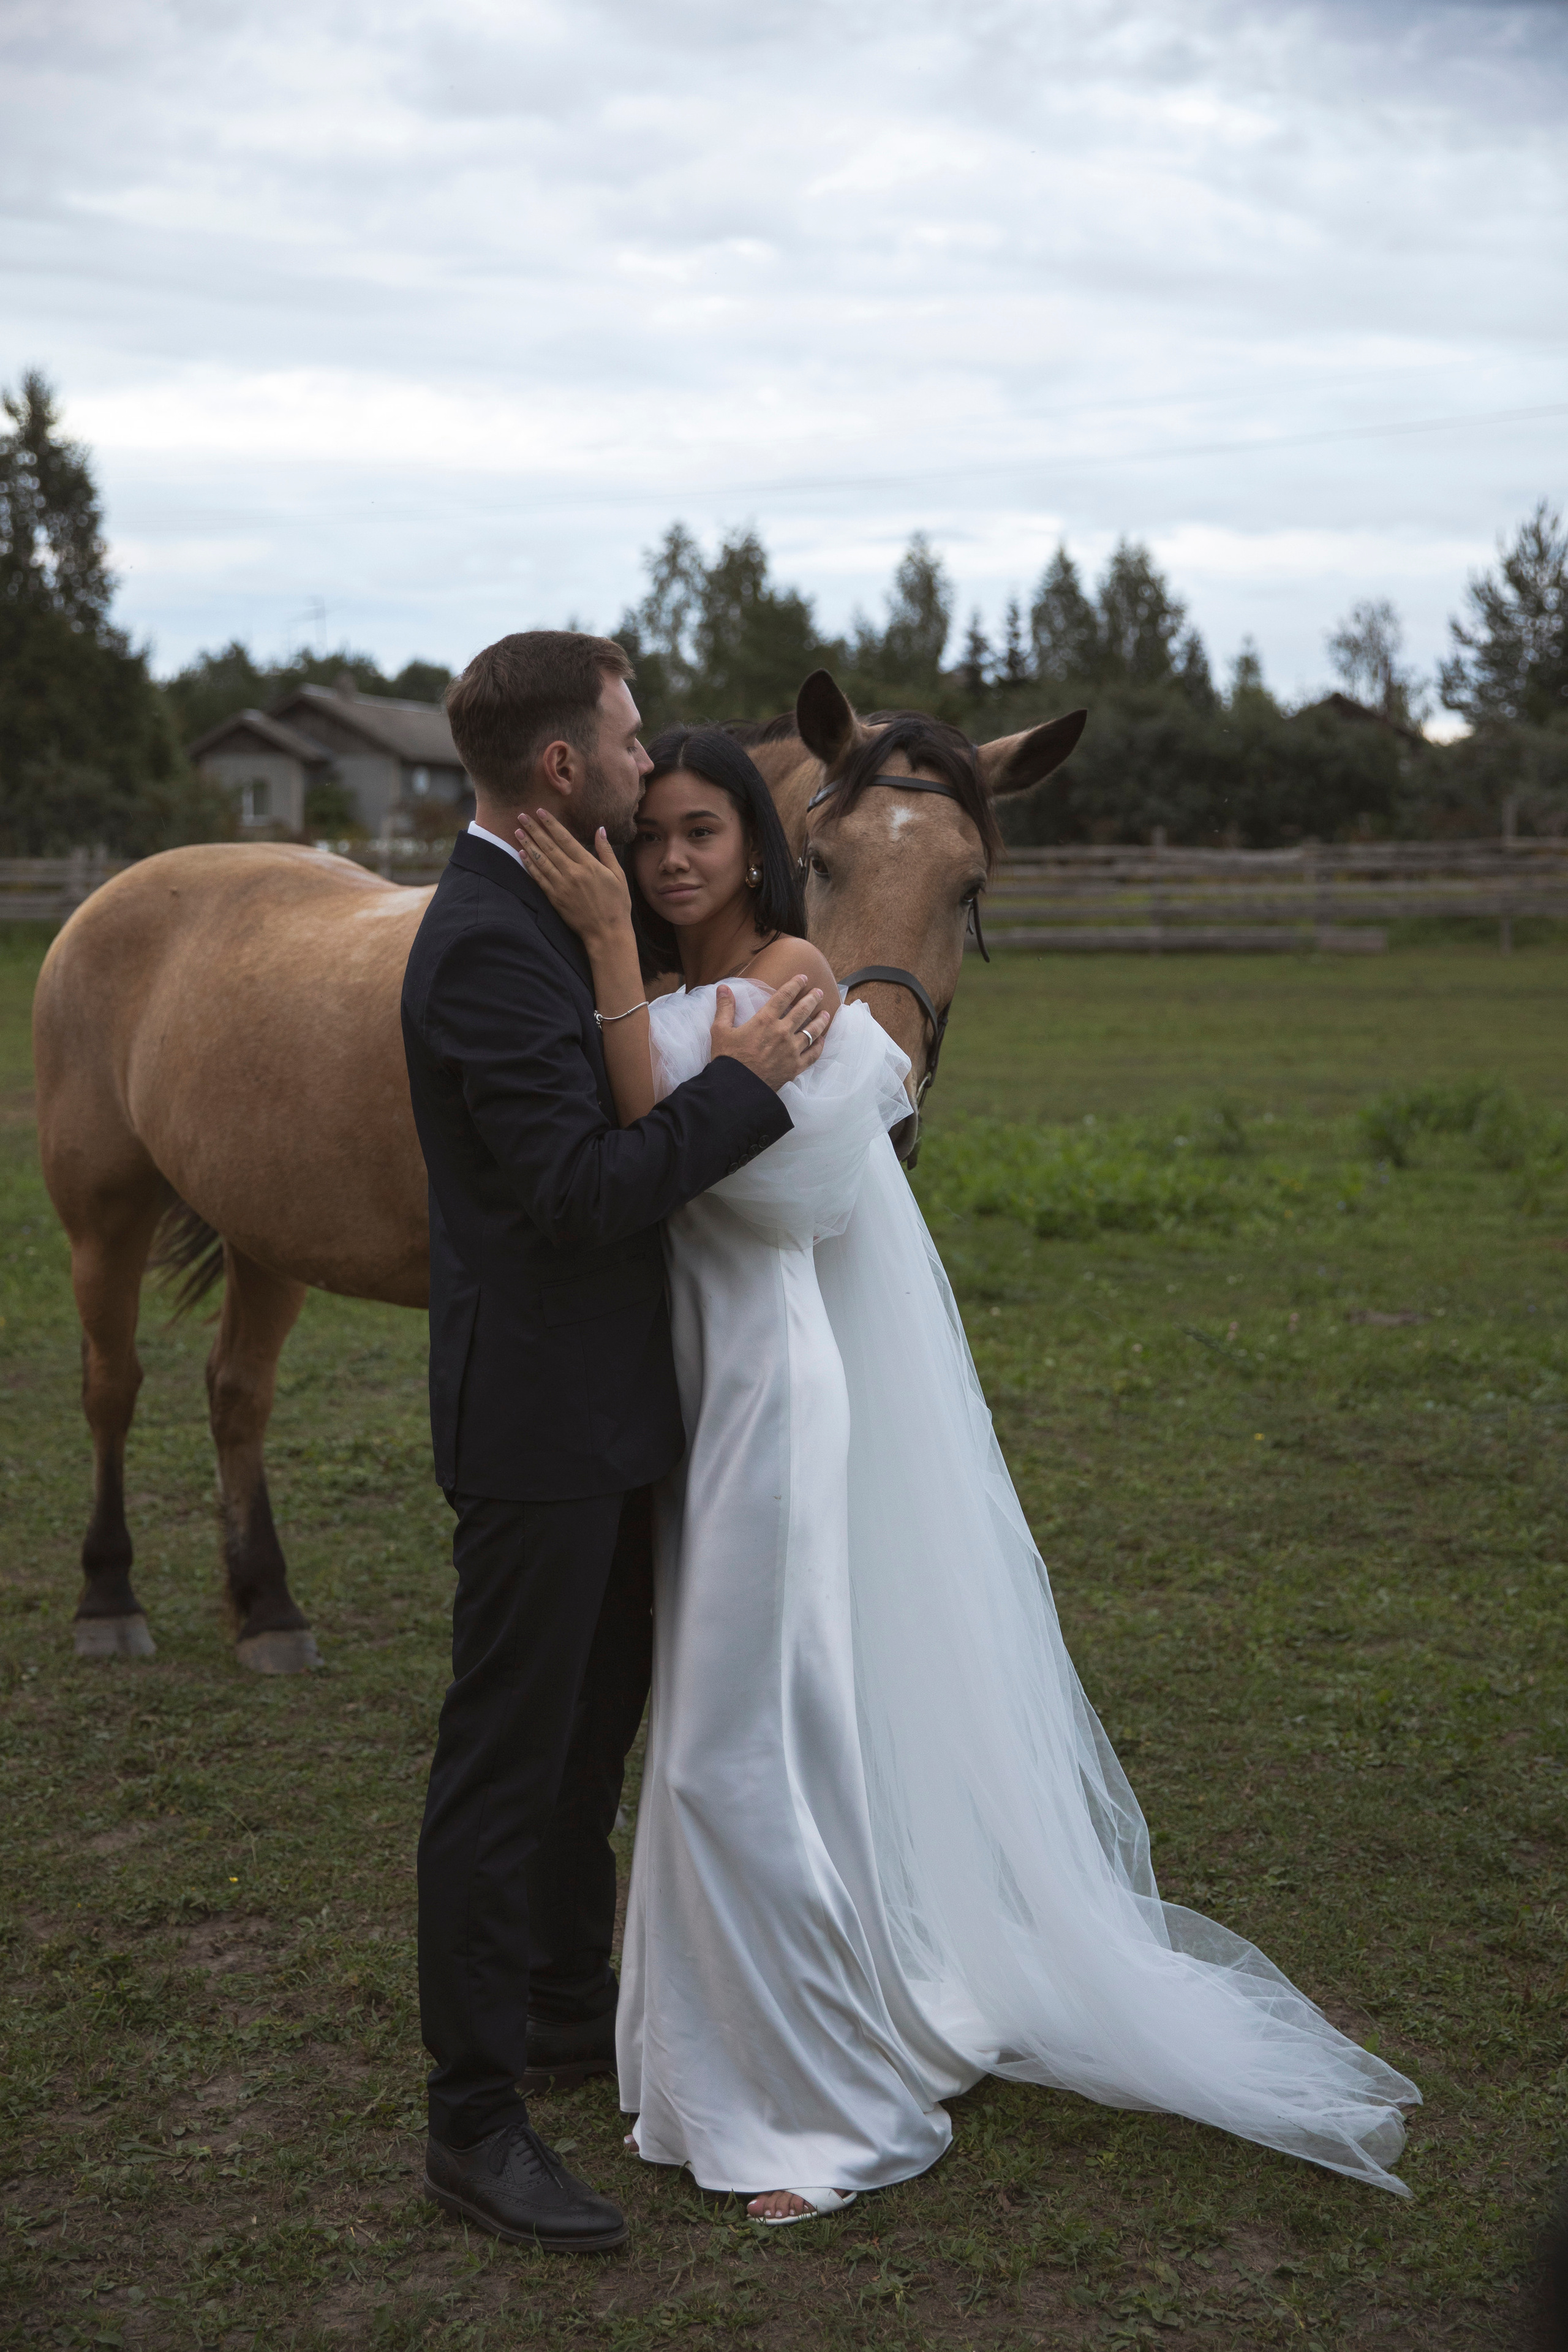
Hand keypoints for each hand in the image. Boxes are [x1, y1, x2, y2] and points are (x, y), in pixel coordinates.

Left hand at [515, 808, 631, 949]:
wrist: (607, 933)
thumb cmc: (617, 904)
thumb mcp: (617, 875)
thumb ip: (606, 851)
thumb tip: (600, 829)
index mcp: (588, 865)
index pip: (565, 839)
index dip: (551, 824)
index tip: (540, 812)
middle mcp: (572, 873)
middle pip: (549, 846)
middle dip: (534, 829)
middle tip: (521, 816)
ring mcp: (561, 886)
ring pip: (540, 860)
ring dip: (528, 844)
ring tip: (517, 831)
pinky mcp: (555, 898)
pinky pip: (538, 878)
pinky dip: (529, 865)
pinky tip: (521, 854)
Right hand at [710, 975, 828, 1091]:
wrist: (737, 1087)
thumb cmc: (727, 1058)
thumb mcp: (720, 1030)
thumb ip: (725, 1008)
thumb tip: (723, 988)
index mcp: (765, 1020)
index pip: (784, 996)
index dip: (794, 985)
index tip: (803, 978)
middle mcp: (782, 1032)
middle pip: (802, 1011)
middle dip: (812, 999)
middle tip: (819, 992)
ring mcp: (791, 1050)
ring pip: (812, 1031)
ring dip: (820, 1021)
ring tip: (826, 1014)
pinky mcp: (795, 1067)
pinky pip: (813, 1054)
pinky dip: (819, 1046)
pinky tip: (822, 1040)